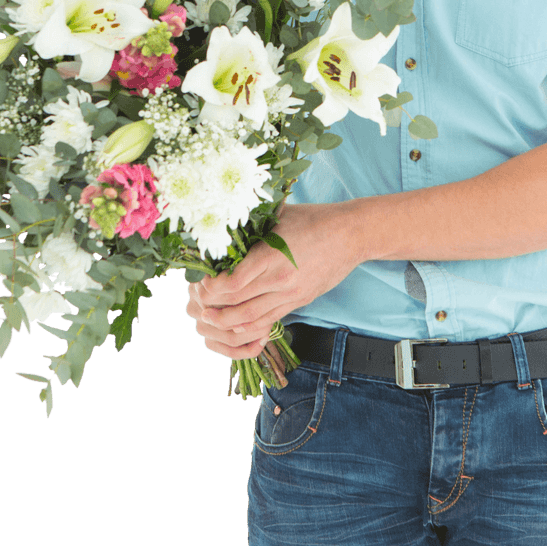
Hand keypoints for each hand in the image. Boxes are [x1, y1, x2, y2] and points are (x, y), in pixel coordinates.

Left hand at [184, 202, 357, 358]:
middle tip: (196, 301)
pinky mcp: (298, 302)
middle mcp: (280, 280)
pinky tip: (234, 326)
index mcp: (271, 256)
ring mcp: (290, 295)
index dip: (210, 287)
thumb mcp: (277, 216)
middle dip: (212, 307)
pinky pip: (268, 323)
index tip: (199, 281)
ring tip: (209, 318)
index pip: (232, 283)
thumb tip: (220, 230)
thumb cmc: (312, 219)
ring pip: (251, 320)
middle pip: (236, 304)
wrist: (350, 235)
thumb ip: (250, 227)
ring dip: (226, 323)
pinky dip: (248, 329)